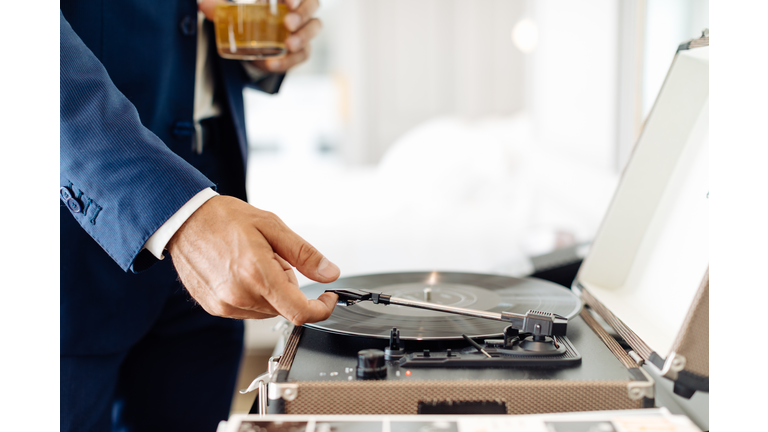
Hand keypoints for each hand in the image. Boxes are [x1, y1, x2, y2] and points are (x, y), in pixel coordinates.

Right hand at [167, 195, 339, 324]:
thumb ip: (304, 254)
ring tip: (251, 261)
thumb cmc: (224, 218)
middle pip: (284, 307)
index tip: (328, 298)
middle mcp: (240, 296)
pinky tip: (238, 271)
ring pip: (266, 309)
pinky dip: (252, 293)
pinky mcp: (214, 308)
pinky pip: (247, 309)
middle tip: (273, 257)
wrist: (183, 220)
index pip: (300, 312)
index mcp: (257, 275)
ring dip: (269, 290)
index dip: (321, 308)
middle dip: (288, 285)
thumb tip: (330, 273)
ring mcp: (225, 305)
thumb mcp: (272, 226)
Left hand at [199, 0, 321, 72]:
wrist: (256, 51)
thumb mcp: (235, 15)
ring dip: (303, 36)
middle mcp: (298, 11)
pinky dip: (288, 61)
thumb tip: (202, 5)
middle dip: (302, 14)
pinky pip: (302, 55)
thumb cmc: (252, 24)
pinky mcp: (301, 52)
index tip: (286, 1)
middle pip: (312, 6)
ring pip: (314, 29)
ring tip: (287, 45)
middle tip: (287, 24)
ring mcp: (302, 31)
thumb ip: (219, 8)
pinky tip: (272, 64)